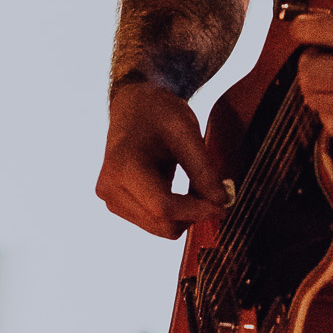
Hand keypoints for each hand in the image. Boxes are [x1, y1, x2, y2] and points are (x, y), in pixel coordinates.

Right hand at [96, 79, 231, 240]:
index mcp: (123, 166)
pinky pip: (153, 222)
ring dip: (183, 214)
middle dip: (192, 213)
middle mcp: (110, 188)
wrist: (133, 104)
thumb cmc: (157, 111)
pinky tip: (178, 189)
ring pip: (159, 227)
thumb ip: (203, 170)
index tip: (222, 206)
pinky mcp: (116, 204)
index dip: (197, 211)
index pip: (163, 207)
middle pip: (161, 223)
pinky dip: (172, 212)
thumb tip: (221, 202)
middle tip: (212, 192)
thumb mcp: (186, 132)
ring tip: (192, 184)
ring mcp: (110, 199)